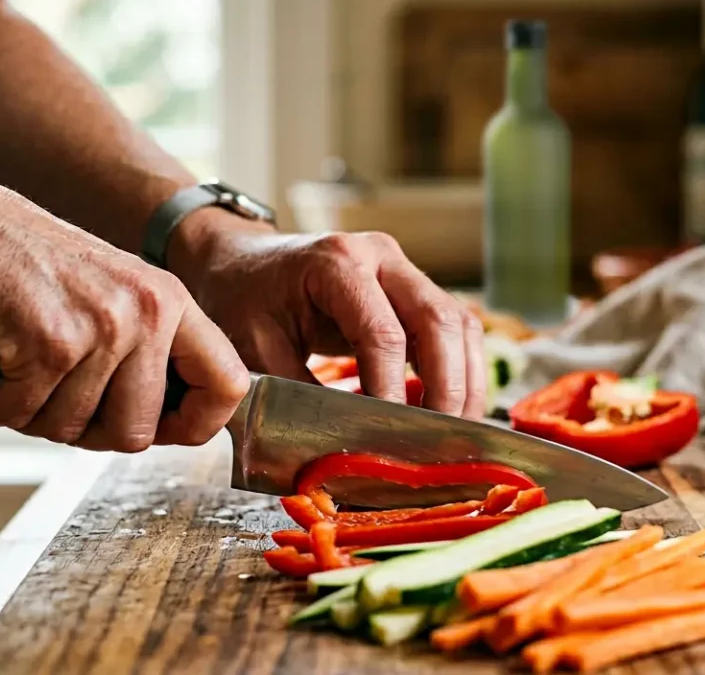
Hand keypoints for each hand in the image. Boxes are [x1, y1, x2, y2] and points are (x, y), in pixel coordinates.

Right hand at [0, 161, 249, 450]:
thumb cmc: (23, 265)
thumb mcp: (112, 295)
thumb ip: (145, 352)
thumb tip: (165, 426)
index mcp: (171, 302)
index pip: (228, 385)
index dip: (197, 424)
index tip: (162, 430)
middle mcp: (146, 313)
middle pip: (136, 433)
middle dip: (86, 432)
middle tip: (51, 397)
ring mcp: (100, 328)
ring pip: (73, 430)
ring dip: (30, 413)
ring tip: (12, 367)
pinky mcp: (48, 344)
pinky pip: (21, 416)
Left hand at [167, 210, 486, 418]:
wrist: (240, 262)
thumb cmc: (241, 299)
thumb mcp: (253, 348)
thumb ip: (295, 394)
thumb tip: (339, 448)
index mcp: (336, 263)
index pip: (383, 333)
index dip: (393, 390)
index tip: (394, 438)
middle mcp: (380, 256)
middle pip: (439, 321)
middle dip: (448, 388)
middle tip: (441, 443)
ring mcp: (402, 269)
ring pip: (458, 324)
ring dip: (464, 382)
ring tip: (454, 434)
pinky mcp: (413, 289)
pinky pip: (454, 329)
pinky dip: (460, 371)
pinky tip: (451, 410)